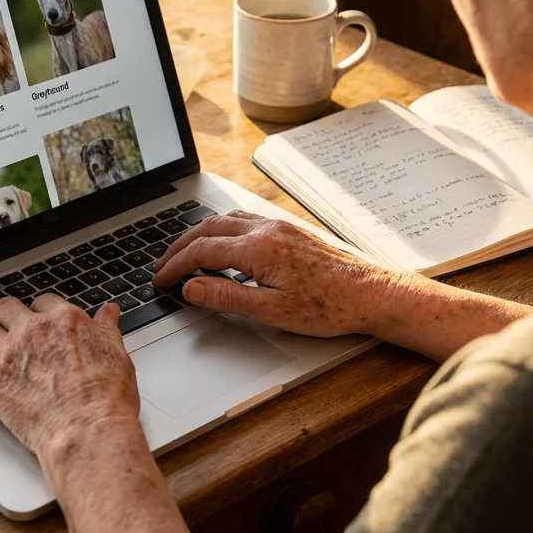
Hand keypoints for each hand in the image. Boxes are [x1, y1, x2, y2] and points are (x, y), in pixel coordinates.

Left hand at [0, 295, 138, 459]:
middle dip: (3, 314)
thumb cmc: (105, 398)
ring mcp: (8, 355)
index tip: (38, 317)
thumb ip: (107, 330)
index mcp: (64, 320)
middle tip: (2, 322)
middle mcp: (32, 331)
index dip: (39, 310)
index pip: (44, 303)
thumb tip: (108, 313)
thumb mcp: (117, 355)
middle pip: (7, 308)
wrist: (86, 430)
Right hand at [152, 211, 411, 337]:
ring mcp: (279, 226)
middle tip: (163, 266)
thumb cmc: (329, 307)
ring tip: (185, 254)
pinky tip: (223, 243)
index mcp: (258, 249)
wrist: (372, 293)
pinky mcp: (290, 230)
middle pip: (208, 229)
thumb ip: (226, 297)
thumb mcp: (271, 312)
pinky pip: (245, 219)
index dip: (175, 266)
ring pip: (226, 220)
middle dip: (180, 247)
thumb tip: (191, 289)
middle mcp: (266, 230)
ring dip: (200, 234)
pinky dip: (222, 229)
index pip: (201, 252)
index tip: (160, 280)